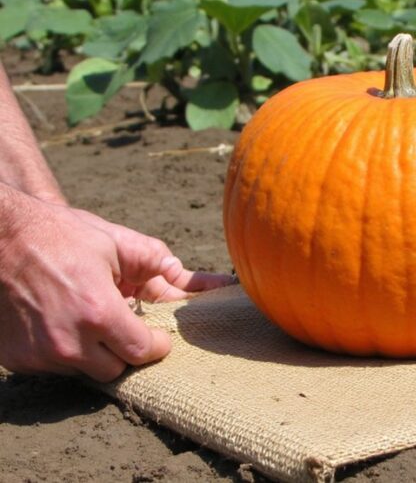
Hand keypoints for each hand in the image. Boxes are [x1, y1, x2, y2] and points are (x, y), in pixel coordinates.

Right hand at [0, 194, 231, 381]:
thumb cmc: (58, 235)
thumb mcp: (114, 242)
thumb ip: (157, 265)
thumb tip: (206, 280)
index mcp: (98, 312)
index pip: (142, 352)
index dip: (155, 344)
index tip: (156, 334)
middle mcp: (68, 342)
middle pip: (116, 369)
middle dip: (125, 350)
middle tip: (122, 325)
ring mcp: (40, 355)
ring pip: (84, 371)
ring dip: (93, 352)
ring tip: (86, 318)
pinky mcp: (17, 359)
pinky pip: (53, 367)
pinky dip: (61, 351)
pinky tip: (59, 322)